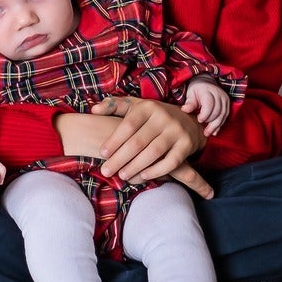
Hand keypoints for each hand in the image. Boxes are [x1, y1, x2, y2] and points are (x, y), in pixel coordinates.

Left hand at [90, 97, 204, 186]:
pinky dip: (157, 170)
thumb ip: (113, 106)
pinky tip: (143, 176)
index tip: (102, 154)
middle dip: (120, 158)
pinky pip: (171, 161)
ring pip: (153, 152)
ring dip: (135, 166)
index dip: (114, 140)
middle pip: (138, 141)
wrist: (188, 120)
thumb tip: (94, 110)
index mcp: (147, 107)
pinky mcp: (186, 144)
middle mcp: (163, 116)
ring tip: (122, 175)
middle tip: (106, 171)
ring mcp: (176, 130)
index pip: (128, 125)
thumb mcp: (135, 106)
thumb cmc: (152, 116)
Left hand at [182, 78, 230, 135]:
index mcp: (207, 90)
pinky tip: (214, 131)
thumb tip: (184, 110)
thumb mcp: (190, 94)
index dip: (205, 114)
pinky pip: (225, 116)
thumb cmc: (196, 89)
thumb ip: (189, 102)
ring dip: (216, 126)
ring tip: (208, 133)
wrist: (206, 82)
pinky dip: (220, 124)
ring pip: (222, 115)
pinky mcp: (227, 104)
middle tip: (203, 130)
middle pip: (217, 111)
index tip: (199, 120)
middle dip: (210, 122)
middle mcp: (218, 94)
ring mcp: (224, 99)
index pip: (209, 104)